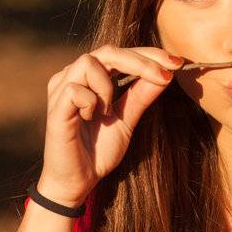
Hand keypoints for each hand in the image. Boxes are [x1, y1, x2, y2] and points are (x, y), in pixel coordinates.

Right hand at [38, 45, 182, 206]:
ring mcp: (61, 88)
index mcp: (90, 77)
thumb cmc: (99, 150)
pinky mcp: (55, 106)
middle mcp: (73, 76)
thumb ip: (142, 96)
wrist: (78, 181)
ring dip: (107, 86)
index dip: (149, 55)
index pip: (120, 53)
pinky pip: (76, 89)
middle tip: (164, 76)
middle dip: (140, 61)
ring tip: (107, 112)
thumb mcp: (128, 120)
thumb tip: (166, 74)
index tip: (177, 62)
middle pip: (108, 51)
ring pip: (89, 62)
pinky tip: (91, 118)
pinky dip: (91, 102)